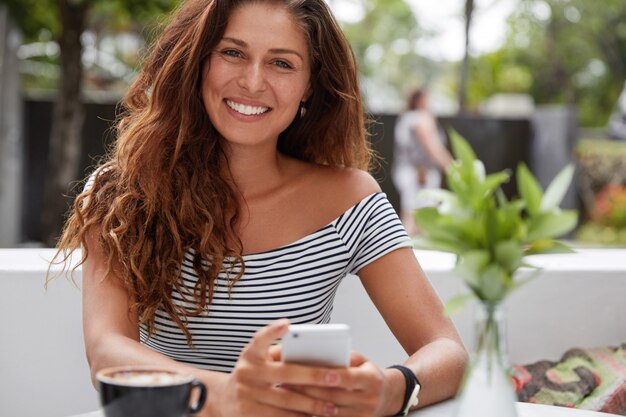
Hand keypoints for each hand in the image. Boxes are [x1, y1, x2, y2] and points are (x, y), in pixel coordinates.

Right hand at [205, 319, 349, 416]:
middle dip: (313, 377)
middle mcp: (247, 373)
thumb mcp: (257, 359)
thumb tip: (313, 352)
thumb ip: (279, 354)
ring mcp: (247, 396)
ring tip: (332, 406)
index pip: (259, 339)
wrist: (222, 399)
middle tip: (336, 378)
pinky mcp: (249, 415)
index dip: (272, 331)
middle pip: (285, 374)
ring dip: (312, 404)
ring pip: (287, 401)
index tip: (287, 323)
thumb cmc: (252, 374)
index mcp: (250, 355)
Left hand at [283, 352, 396, 416]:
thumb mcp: (362, 361)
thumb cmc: (368, 373)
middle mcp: (369, 399)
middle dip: (309, 389)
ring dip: (307, 403)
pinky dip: (315, 415)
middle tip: (286, 381)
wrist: (388, 396)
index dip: (329, 376)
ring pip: (331, 412)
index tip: (309, 371)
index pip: (348, 378)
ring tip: (288, 394)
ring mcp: (363, 416)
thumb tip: (319, 354)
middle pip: (335, 396)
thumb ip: (344, 358)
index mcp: (371, 379)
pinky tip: (300, 408)